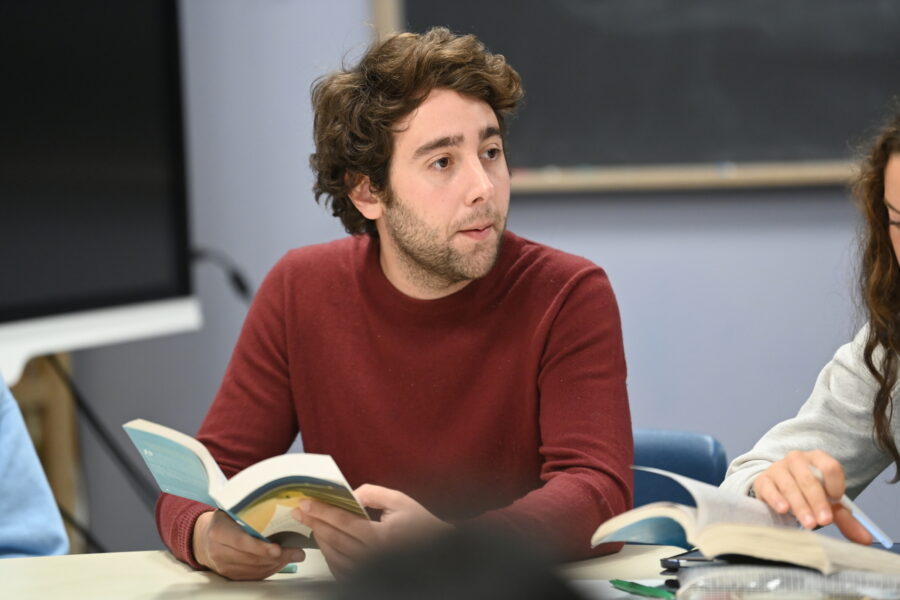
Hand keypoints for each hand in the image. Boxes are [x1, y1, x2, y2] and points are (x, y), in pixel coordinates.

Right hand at [192, 510, 305, 579]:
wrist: (202, 537)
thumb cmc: (224, 520)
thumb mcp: (231, 510)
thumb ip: (249, 512)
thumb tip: (279, 506)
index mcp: (218, 531)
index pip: (241, 542)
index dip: (260, 547)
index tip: (278, 549)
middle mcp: (218, 551)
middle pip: (251, 558)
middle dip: (277, 557)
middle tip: (297, 553)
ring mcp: (223, 566)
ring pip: (254, 569)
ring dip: (276, 564)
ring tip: (293, 556)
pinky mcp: (229, 575)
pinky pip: (252, 576)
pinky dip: (269, 569)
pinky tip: (280, 562)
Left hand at [293, 484, 450, 576]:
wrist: (434, 551)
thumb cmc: (419, 525)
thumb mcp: (400, 501)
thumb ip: (373, 494)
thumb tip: (350, 495)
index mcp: (380, 537)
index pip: (343, 522)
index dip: (322, 512)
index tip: (306, 503)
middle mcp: (372, 557)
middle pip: (333, 539)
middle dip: (313, 522)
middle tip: (299, 510)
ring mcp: (367, 571)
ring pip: (333, 555)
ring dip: (318, 538)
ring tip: (310, 523)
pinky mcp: (365, 578)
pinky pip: (339, 569)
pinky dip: (328, 555)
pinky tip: (324, 542)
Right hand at [752, 450, 871, 544]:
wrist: (778, 488)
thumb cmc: (807, 494)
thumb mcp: (828, 503)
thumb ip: (846, 519)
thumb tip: (865, 539)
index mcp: (817, 458)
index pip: (830, 466)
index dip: (835, 484)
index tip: (836, 501)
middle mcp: (796, 459)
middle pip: (809, 478)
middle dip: (818, 501)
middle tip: (824, 521)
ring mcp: (778, 468)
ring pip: (790, 485)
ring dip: (800, 505)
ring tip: (809, 524)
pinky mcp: (763, 480)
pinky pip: (769, 488)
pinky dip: (776, 499)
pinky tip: (783, 509)